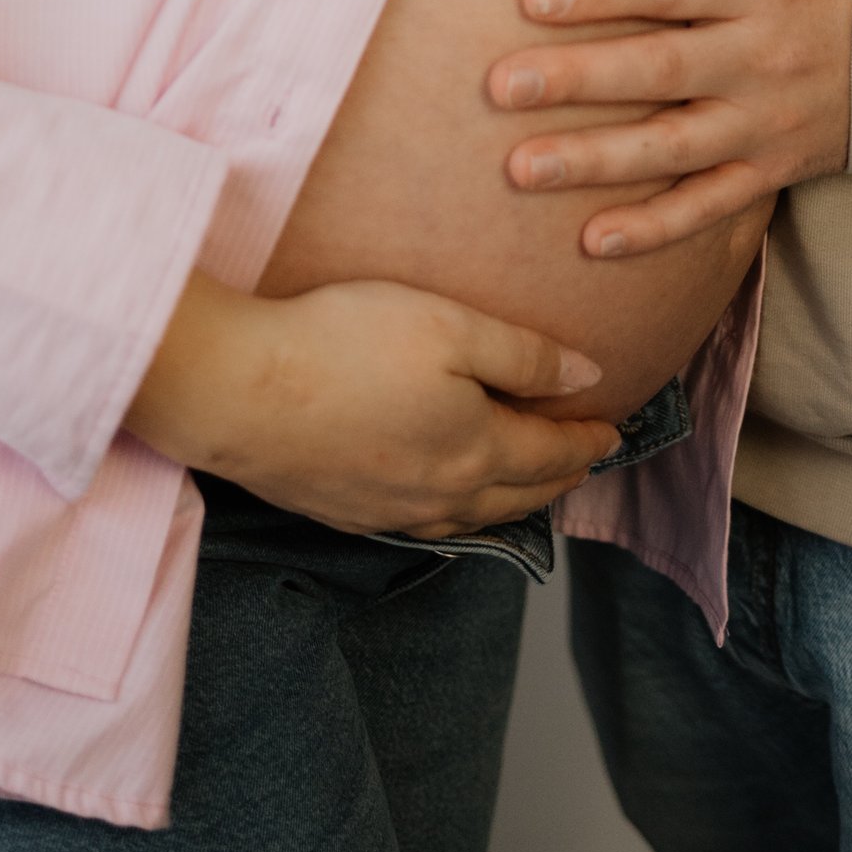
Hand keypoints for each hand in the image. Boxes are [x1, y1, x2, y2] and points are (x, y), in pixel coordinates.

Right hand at [125, 271, 619, 538]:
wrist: (237, 390)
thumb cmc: (345, 343)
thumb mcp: (451, 326)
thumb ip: (525, 356)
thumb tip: (590, 379)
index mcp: (475, 451)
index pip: (551, 454)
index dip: (589, 440)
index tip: (614, 429)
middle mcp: (439, 496)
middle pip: (519, 496)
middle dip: (559, 477)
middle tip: (584, 460)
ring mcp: (388, 511)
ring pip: (471, 518)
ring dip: (511, 502)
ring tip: (527, 485)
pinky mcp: (343, 511)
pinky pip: (423, 525)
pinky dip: (456, 514)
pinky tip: (444, 501)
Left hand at [486, 0, 851, 257]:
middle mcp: (764, 54)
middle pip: (660, 70)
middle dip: (578, 81)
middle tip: (498, 86)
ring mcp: (770, 120)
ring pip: (673, 148)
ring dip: (595, 163)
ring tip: (519, 169)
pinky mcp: (776, 168)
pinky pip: (710, 206)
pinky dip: (655, 230)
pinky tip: (589, 242)